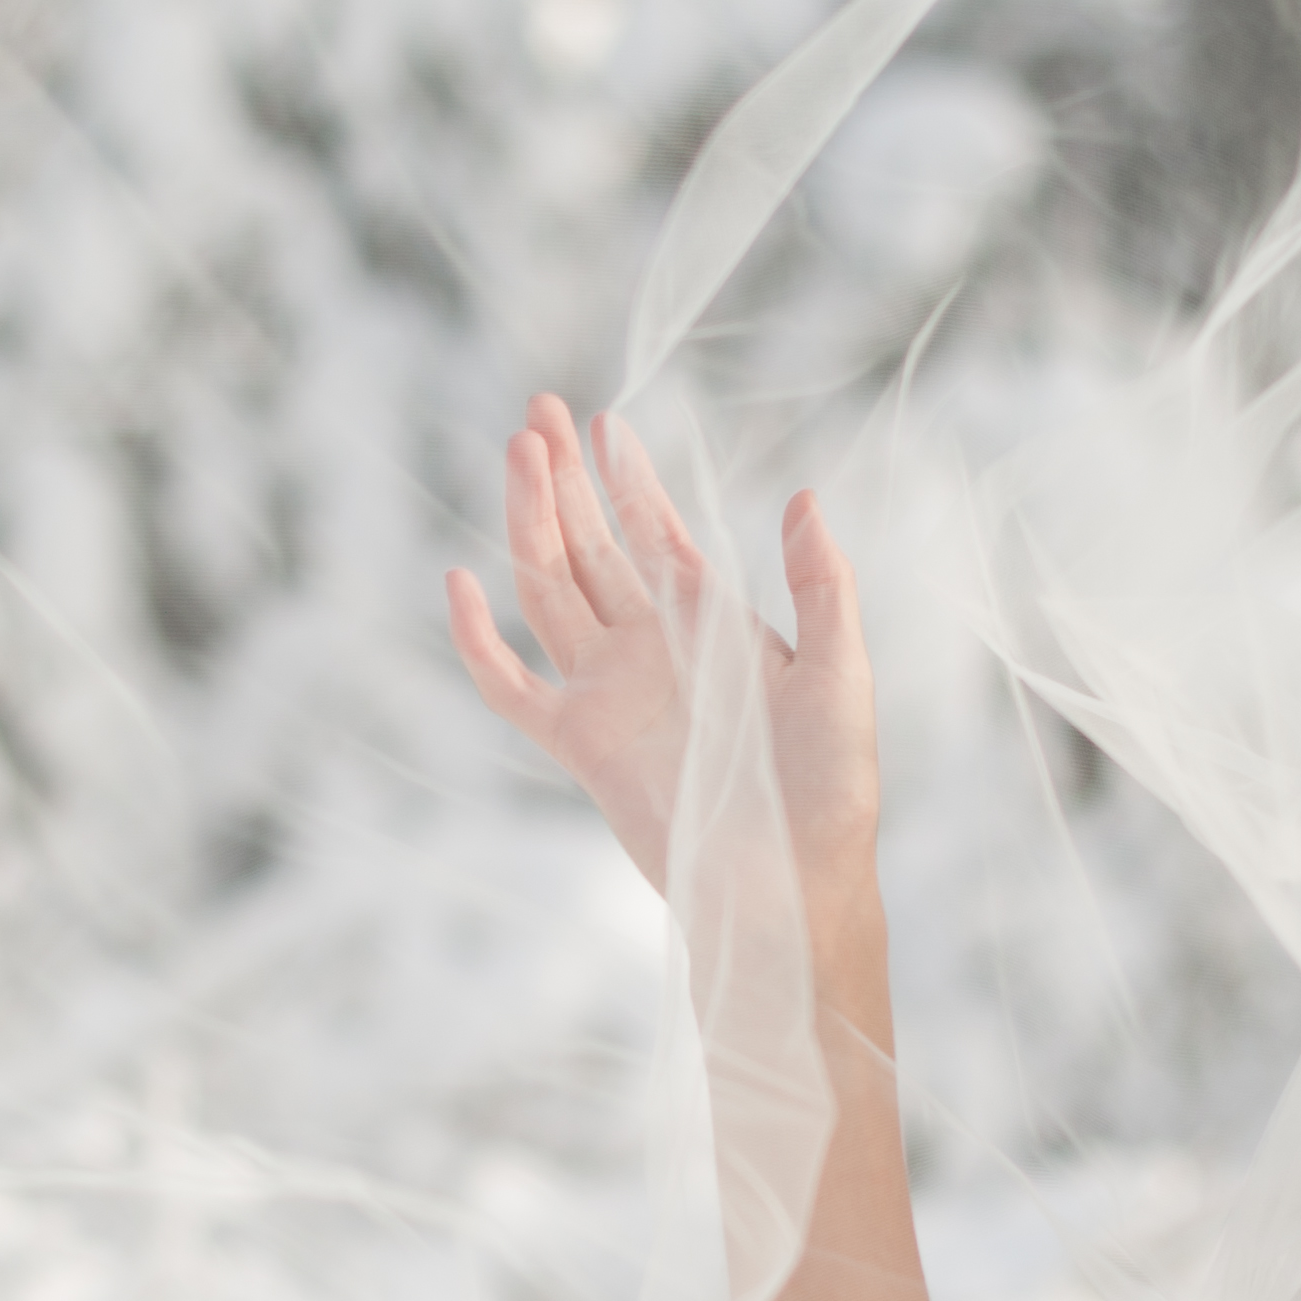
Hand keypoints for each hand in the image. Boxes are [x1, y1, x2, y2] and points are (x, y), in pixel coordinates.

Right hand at [443, 395, 878, 905]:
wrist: (792, 886)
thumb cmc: (830, 789)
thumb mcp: (840, 675)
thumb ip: (822, 588)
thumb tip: (802, 500)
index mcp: (709, 624)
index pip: (653, 532)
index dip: (625, 477)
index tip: (600, 422)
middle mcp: (649, 649)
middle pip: (588, 547)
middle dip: (563, 480)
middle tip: (534, 414)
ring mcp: (608, 692)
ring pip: (548, 591)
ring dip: (529, 525)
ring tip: (516, 457)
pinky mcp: (578, 743)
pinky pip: (510, 685)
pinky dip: (477, 639)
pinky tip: (459, 582)